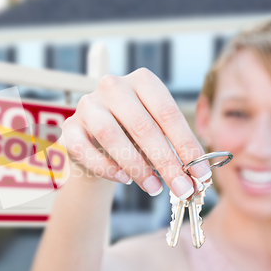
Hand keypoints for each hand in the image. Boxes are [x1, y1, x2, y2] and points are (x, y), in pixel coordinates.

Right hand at [61, 68, 211, 199]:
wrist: (100, 142)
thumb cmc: (136, 137)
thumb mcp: (159, 135)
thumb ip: (176, 149)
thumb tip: (199, 176)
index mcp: (142, 81)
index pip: (168, 113)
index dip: (186, 145)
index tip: (200, 174)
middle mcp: (113, 86)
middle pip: (142, 126)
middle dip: (166, 162)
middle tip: (182, 189)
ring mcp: (88, 104)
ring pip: (111, 135)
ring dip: (137, 167)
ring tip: (154, 188)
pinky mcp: (69, 127)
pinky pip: (84, 149)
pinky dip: (105, 167)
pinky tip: (123, 179)